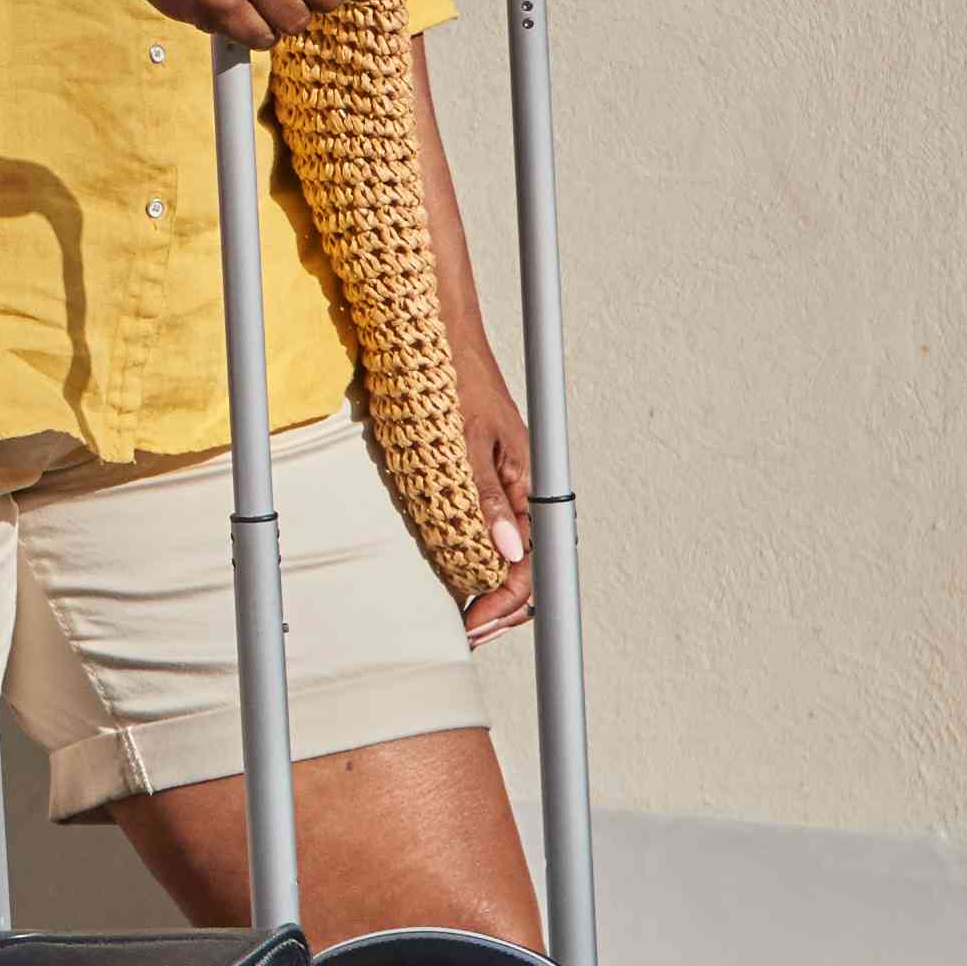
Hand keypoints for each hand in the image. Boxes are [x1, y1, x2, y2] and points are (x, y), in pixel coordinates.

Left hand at [453, 352, 538, 638]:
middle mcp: (518, 491)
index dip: (503, 601)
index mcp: (525, 483)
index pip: (528, 562)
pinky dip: (473, 562)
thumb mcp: (465, 439)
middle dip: (498, 607)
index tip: (471, 625)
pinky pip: (485, 531)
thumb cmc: (453, 380)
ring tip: (463, 617)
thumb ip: (486, 496)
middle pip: (522, 567)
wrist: (438, 332)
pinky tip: (456, 576)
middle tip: (465, 633)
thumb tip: (506, 552)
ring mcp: (499, 486)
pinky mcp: (477, 479)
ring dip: (487, 589)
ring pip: (506, 554)